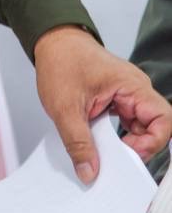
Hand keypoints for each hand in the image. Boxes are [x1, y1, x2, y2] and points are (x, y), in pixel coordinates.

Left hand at [34, 25, 171, 182]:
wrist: (52, 40)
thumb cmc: (61, 60)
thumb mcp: (64, 107)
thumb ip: (78, 142)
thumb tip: (89, 172)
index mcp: (132, 85)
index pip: (164, 119)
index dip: (152, 142)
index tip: (128, 153)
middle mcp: (135, 89)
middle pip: (154, 127)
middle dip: (137, 147)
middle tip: (114, 158)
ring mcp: (127, 94)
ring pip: (140, 127)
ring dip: (125, 142)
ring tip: (104, 151)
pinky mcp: (118, 99)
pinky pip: (127, 123)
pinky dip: (116, 136)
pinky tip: (100, 142)